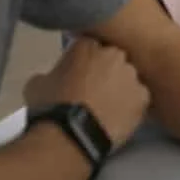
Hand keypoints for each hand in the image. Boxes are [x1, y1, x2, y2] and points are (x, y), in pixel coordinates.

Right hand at [22, 37, 149, 149]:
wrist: (72, 134)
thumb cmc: (51, 106)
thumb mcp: (36, 84)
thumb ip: (50, 73)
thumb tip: (53, 77)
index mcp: (87, 45)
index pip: (87, 44)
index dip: (82, 59)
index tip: (77, 71)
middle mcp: (114, 54)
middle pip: (111, 58)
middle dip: (104, 69)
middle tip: (93, 88)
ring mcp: (132, 74)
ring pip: (127, 77)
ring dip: (119, 86)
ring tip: (107, 105)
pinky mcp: (143, 96)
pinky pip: (137, 97)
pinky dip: (130, 104)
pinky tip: (118, 116)